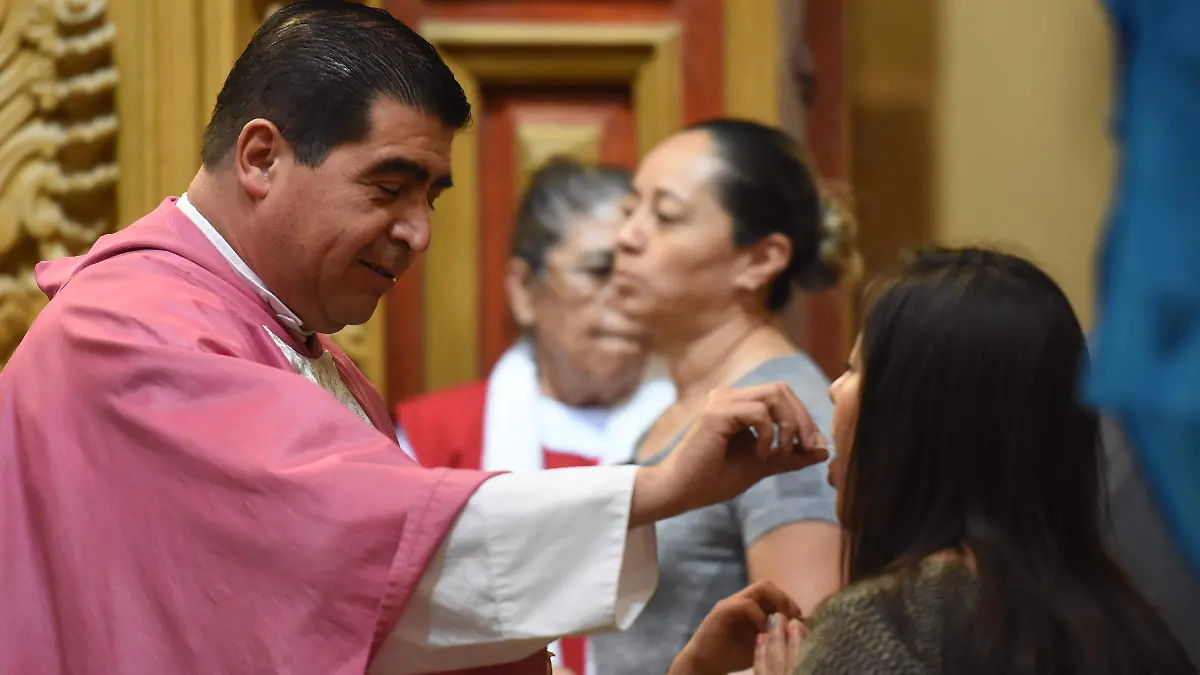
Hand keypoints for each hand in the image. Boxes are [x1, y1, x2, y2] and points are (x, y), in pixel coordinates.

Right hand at [633, 383, 829, 524]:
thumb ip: (789, 455)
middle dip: (802, 419)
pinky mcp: (716, 413)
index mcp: (736, 403)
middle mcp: (727, 396)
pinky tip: (761, 455)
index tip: (815, 446)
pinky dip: (769, 433)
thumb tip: (824, 451)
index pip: (781, 395)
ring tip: (782, 452)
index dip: (803, 417)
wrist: (680, 492)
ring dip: (788, 425)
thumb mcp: (762, 464)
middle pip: (781, 390)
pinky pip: (759, 412)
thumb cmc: (713, 479)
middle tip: (809, 447)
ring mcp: (720, 401)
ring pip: (774, 395)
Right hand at [669, 581, 803, 674]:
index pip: (774, 593)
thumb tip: (801, 629)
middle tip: (794, 617)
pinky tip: (765, 630)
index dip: (789, 602)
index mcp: (751, 606)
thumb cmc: (732, 655)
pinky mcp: (722, 611)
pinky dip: (760, 616)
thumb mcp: (761, 644)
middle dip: (785, 599)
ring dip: (777, 601)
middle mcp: (741, 599)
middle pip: (768, 585)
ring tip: (783, 621)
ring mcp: (731, 603)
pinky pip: (746, 604)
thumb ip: (776, 635)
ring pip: (760, 588)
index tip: (801, 620)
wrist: (704, 663)